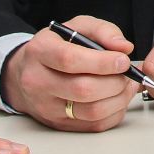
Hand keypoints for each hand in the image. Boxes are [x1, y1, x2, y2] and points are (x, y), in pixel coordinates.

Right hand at [2, 16, 138, 132]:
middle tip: (127, 73)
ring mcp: (46, 107)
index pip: (70, 60)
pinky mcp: (58, 124)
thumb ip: (102, 31)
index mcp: (40, 52)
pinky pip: (94, 125)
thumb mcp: (76, 27)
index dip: (102, 62)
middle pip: (83, 89)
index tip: (123, 60)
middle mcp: (38, 82)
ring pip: (91, 111)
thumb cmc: (56, 47)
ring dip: (119, 99)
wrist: (27, 73)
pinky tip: (118, 98)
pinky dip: (114, 113)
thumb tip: (124, 47)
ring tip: (126, 85)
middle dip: (115, 82)